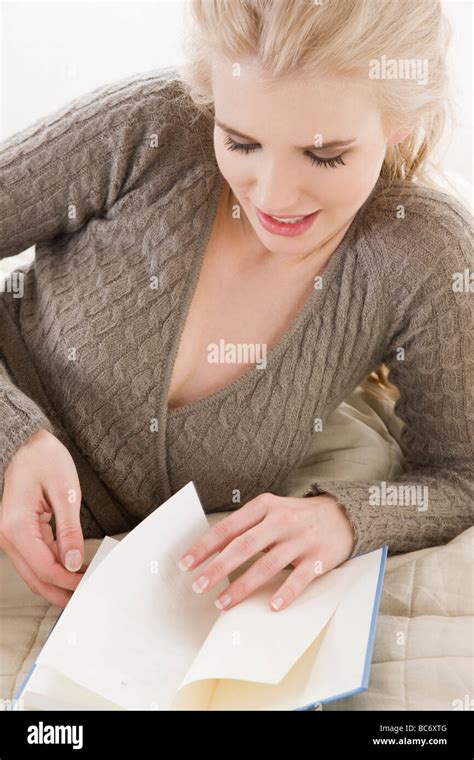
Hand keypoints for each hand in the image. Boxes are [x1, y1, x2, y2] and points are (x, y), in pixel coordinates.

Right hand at [0, 428, 87, 608]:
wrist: (28, 442)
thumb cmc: (45, 459)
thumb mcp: (65, 492)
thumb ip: (69, 530)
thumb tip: (74, 563)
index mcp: (15, 526)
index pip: (44, 567)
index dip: (68, 581)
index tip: (89, 585)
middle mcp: (7, 534)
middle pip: (35, 577)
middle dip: (60, 592)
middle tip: (85, 600)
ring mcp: (10, 535)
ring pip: (34, 571)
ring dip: (57, 582)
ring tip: (83, 587)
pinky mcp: (18, 532)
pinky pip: (35, 557)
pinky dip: (53, 566)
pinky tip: (72, 570)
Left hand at [177, 491, 355, 611]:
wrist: (342, 514)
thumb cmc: (296, 516)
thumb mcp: (270, 511)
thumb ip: (245, 527)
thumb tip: (211, 552)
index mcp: (264, 506)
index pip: (228, 528)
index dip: (205, 547)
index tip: (186, 564)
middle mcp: (281, 520)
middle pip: (243, 546)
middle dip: (217, 568)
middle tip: (198, 586)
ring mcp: (300, 539)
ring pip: (267, 565)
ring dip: (242, 586)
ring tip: (223, 602)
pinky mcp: (318, 557)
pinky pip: (299, 578)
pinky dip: (285, 592)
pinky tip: (271, 606)